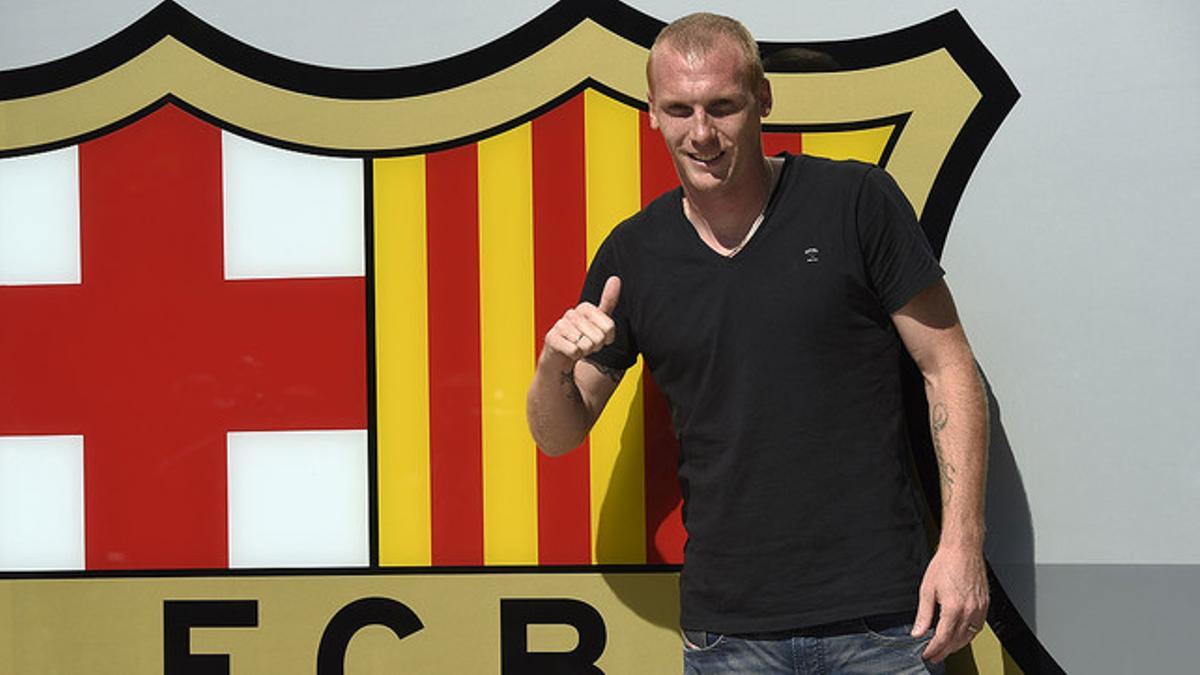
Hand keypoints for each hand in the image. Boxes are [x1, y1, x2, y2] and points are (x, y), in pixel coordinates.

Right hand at [542, 276, 620, 364]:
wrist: (560, 357)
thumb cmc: (581, 339)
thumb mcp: (598, 322)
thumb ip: (608, 302)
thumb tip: (616, 278)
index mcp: (585, 308)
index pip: (609, 327)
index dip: (607, 339)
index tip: (598, 338)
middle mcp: (572, 313)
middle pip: (598, 337)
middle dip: (595, 347)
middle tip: (586, 345)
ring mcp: (560, 325)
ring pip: (586, 345)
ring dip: (584, 352)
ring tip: (577, 348)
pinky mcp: (551, 338)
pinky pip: (574, 351)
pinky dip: (574, 356)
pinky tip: (568, 353)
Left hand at [912, 545, 988, 663]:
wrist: (963, 549)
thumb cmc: (946, 564)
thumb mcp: (927, 589)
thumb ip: (923, 614)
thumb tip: (918, 631)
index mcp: (953, 608)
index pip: (943, 638)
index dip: (934, 650)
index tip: (927, 654)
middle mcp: (969, 611)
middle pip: (957, 641)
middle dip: (944, 651)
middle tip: (934, 656)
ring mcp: (979, 608)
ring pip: (969, 637)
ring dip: (957, 646)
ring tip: (945, 649)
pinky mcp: (985, 605)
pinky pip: (978, 628)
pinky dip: (968, 635)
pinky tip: (961, 635)